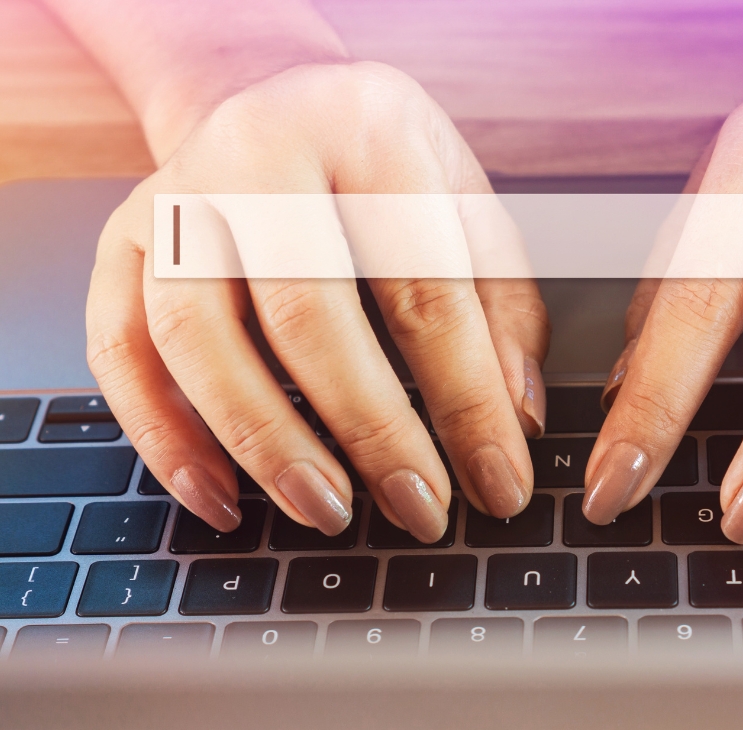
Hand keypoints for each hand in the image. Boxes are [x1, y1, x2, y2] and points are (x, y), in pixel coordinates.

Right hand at [87, 61, 548, 540]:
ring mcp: (174, 197)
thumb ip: (503, 313)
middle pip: (305, 311)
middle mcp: (256, 151)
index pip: (424, 287)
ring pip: (194, 336)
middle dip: (369, 431)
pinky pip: (120, 351)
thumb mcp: (467, 210)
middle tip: (420, 510)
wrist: (270, 98)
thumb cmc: (384, 171)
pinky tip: (221, 497)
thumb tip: (514, 424)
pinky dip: (164, 438)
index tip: (499, 484)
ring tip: (326, 510)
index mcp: (367, 130)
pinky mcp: (122, 245)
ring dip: (262, 442)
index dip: (466, 401)